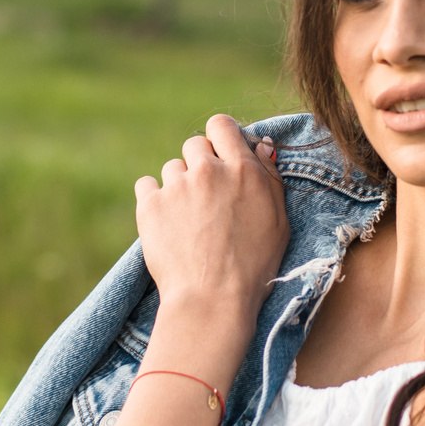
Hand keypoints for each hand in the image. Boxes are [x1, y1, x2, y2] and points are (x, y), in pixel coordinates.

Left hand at [133, 114, 289, 307]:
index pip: (222, 125)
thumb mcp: (278, 222)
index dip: (219, 136)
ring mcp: (176, 186)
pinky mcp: (149, 205)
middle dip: (199, 164)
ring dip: (178, 186)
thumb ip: (269, 178)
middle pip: (194, 144)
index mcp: (242, 170)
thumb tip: (259, 145)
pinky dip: (153, 200)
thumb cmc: (253, 267)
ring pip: (172, 168)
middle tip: (206, 198)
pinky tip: (165, 222)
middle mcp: (208, 170)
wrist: (212, 300)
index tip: (219, 153)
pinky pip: (146, 185)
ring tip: (188, 220)